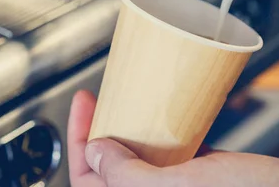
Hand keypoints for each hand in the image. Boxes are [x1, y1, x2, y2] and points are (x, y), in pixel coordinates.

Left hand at [68, 90, 278, 186]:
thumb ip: (128, 177)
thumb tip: (95, 155)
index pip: (89, 182)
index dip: (77, 142)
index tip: (82, 104)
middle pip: (111, 171)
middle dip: (101, 134)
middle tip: (98, 100)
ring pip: (138, 163)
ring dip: (128, 132)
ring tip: (124, 103)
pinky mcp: (202, 183)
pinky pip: (168, 159)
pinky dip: (159, 137)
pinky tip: (159, 116)